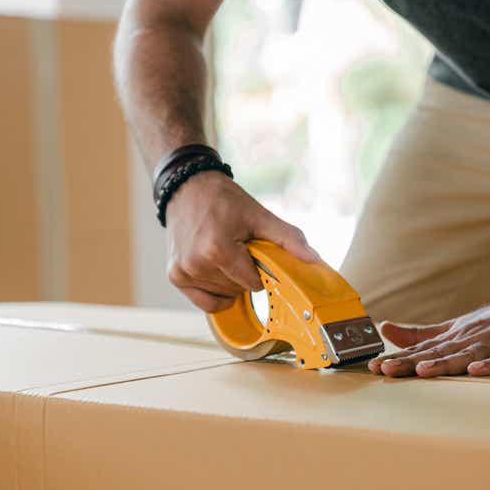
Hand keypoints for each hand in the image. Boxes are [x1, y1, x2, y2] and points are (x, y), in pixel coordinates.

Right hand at [165, 171, 319, 311]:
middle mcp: (196, 264)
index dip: (259, 269)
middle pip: (238, 290)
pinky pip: (205, 302)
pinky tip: (216, 271)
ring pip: (223, 295)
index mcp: (217, 249)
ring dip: (229, 281)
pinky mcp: (175, 276)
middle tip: (237, 248)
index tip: (253, 251)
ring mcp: (182, 272)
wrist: (188, 187)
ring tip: (224, 253)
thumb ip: (288, 239)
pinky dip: (215, 292)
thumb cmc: (223, 200)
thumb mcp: (260, 216)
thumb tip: (314, 259)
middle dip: (244, 274)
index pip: (253, 283)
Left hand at [368, 294, 489, 377]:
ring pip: (466, 354)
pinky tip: (476, 370)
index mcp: (454, 336)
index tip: (375, 366)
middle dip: (412, 362)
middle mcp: (470, 338)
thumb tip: (384, 328)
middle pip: (438, 352)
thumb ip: (420, 334)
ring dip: (445, 363)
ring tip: (423, 370)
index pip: (422, 349)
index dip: (399, 357)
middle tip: (388, 369)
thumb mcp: (453, 328)